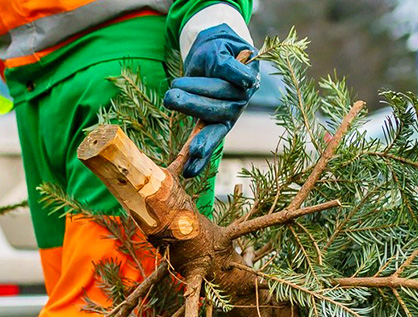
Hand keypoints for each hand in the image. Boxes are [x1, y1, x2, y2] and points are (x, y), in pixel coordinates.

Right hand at [165, 24, 259, 177]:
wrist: (220, 45)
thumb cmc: (202, 74)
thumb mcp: (192, 90)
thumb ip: (192, 108)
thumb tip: (191, 131)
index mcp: (220, 121)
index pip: (212, 139)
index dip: (202, 151)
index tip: (189, 171)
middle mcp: (233, 111)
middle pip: (215, 112)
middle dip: (192, 105)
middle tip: (169, 99)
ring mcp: (243, 93)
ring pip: (221, 91)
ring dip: (197, 86)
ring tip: (174, 85)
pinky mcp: (249, 72)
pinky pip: (235, 73)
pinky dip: (232, 70)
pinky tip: (227, 68)